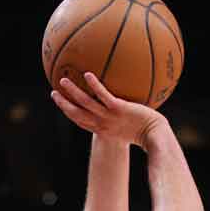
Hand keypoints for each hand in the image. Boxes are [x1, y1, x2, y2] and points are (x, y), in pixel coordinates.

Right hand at [50, 72, 167, 147]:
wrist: (156, 136)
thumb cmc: (147, 132)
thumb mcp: (130, 127)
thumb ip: (123, 118)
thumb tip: (125, 106)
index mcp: (103, 130)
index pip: (81, 121)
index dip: (69, 113)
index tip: (61, 103)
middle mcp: (102, 124)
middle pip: (77, 114)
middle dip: (63, 105)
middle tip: (53, 93)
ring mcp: (110, 117)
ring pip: (85, 104)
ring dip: (72, 93)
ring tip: (63, 81)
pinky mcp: (119, 109)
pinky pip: (103, 96)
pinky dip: (94, 86)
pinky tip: (88, 75)